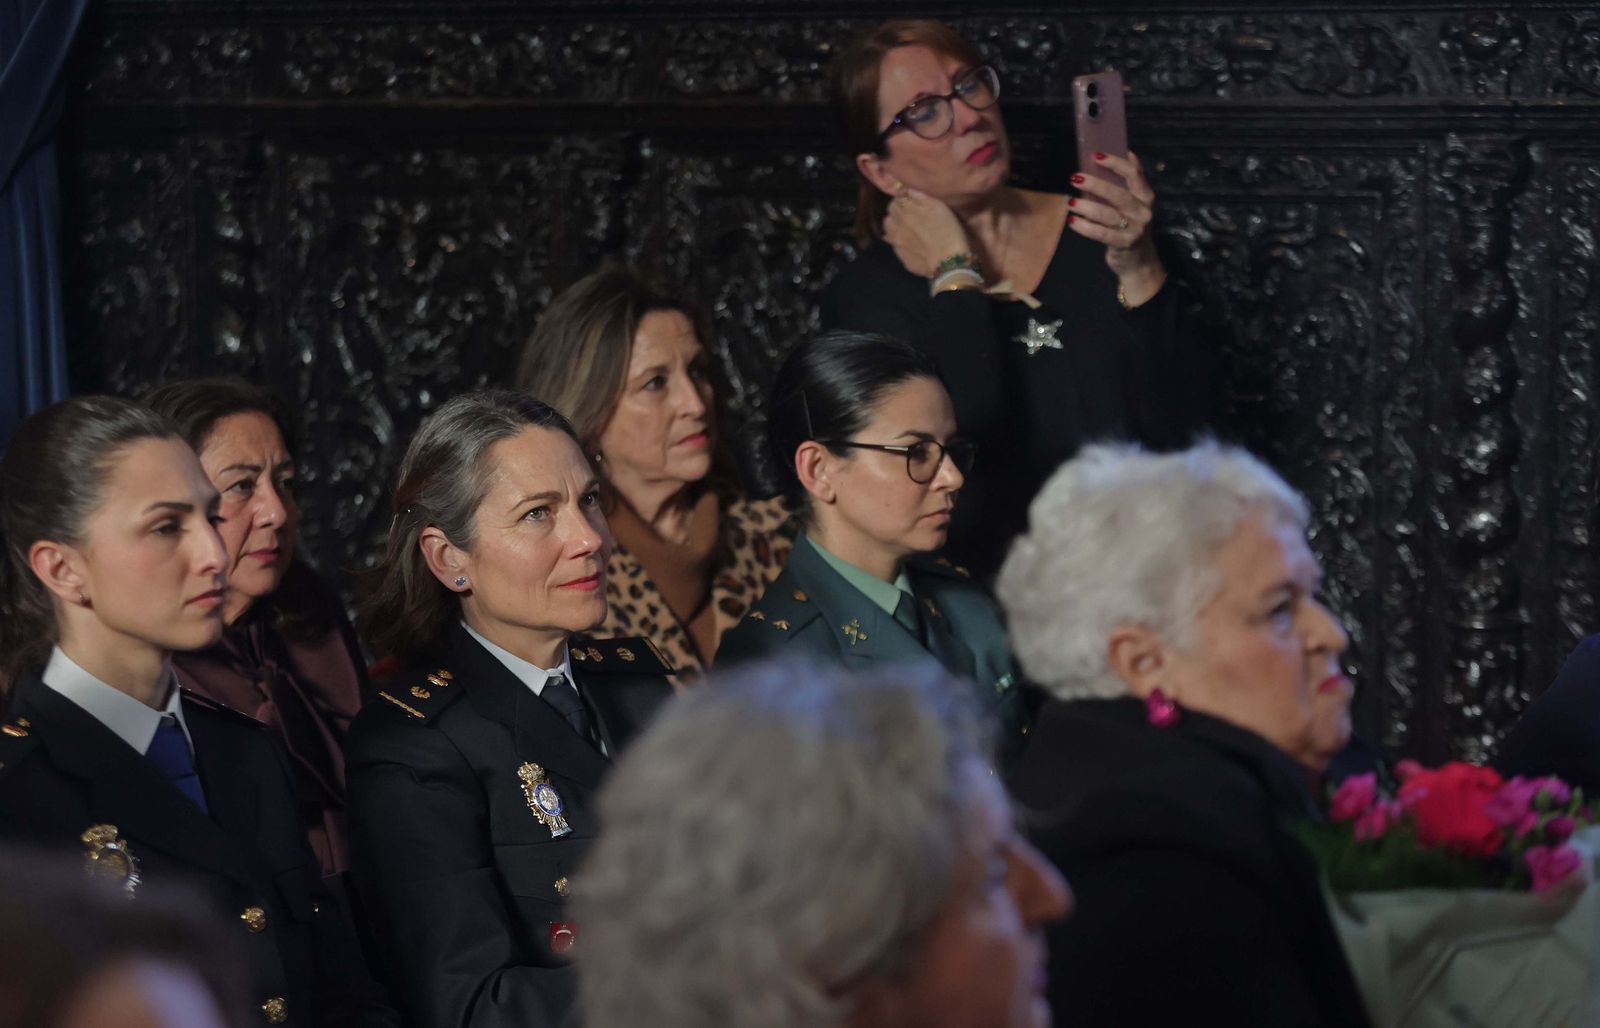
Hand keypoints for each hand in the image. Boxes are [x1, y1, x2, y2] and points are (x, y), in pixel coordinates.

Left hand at [883, 188, 971, 278]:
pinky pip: (895, 246)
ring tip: (905, 228)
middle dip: (896, 212)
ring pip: (888, 231)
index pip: (895, 200)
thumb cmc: (948, 230)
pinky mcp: (902, 259)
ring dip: (894, 226)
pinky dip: (900, 242)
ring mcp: (897, 244)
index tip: (910, 202)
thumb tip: (908, 191)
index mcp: (905, 211)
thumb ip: (921, 197)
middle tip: (908, 214)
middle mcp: (897, 227)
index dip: (903, 200)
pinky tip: (911, 244)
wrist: (948, 261)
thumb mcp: (938, 207)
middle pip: (889, 215)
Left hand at [1068, 151, 1166, 305]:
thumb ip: (1130, 181)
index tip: (1095, 155)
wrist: (1139, 260)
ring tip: (1071, 202)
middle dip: (1095, 184)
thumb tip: (1127, 152)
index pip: (1133, 174)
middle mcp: (1143, 211)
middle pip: (1118, 194)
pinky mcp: (1124, 244)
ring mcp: (1135, 229)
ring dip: (1086, 206)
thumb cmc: (1131, 225)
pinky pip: (1101, 234)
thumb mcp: (1135, 202)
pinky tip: (1073, 222)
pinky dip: (1085, 227)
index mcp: (1146, 196)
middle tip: (1075, 178)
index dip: (1115, 163)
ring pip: (1107, 214)